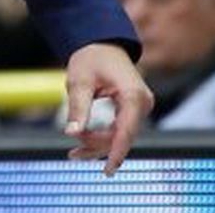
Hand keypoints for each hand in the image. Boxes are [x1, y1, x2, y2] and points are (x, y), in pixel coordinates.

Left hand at [62, 42, 150, 176]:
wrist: (102, 43)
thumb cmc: (91, 58)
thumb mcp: (80, 81)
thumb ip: (78, 107)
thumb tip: (71, 132)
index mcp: (133, 95)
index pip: (126, 131)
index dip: (116, 153)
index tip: (108, 171)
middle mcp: (143, 102)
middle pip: (122, 137)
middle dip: (97, 146)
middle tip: (72, 152)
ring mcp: (141, 107)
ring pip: (121, 136)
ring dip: (98, 145)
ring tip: (73, 154)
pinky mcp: (134, 110)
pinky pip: (120, 130)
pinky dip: (103, 138)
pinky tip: (84, 145)